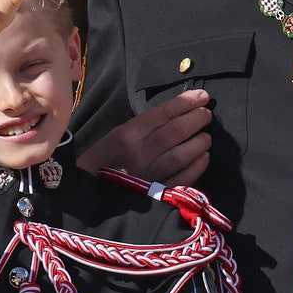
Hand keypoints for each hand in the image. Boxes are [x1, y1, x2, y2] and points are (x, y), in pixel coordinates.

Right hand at [76, 88, 212, 186]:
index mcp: (125, 135)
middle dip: (196, 119)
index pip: (162, 113)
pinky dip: (197, 166)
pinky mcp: (155, 196)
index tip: (202, 96)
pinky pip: (182, 179)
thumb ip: (141, 128)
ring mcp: (148, 175)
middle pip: (175, 132)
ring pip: (181, 155)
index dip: (186, 103)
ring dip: (199, 143)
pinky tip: (204, 158)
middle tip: (206, 114)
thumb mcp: (114, 138)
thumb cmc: (101, 163)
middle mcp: (138, 153)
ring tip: (206, 137)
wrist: (86, 196)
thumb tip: (175, 115)